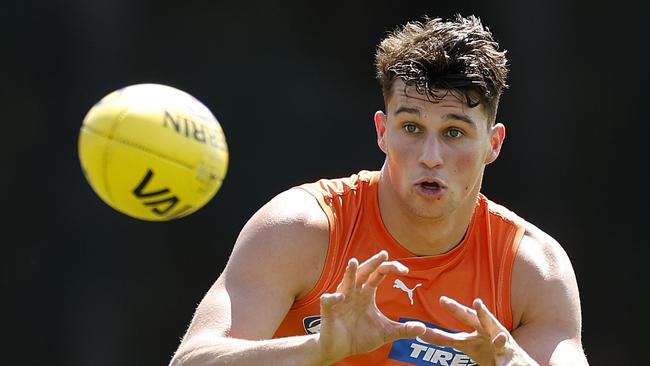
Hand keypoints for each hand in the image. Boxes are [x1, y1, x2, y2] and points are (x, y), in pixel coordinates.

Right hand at [317, 250, 425, 363]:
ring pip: (345, 283)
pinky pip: (329, 301)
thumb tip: (423, 328)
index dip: (390, 268)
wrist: (338, 349)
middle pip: (363, 272)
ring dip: (349, 273)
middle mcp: (354, 293)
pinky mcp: (328, 311)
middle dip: (372, 263)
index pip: (378, 274)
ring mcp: (340, 300)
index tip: (405, 270)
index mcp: (366, 294)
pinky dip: (334, 298)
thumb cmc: (359, 337)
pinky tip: (341, 297)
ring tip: (353, 262)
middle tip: (383, 254)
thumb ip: (403, 330)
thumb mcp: (385, 333)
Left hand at [418, 297, 537, 365]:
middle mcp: (487, 330)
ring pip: (492, 326)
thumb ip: (445, 339)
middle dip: (460, 310)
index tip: (442, 299)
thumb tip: (422, 334)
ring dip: (484, 315)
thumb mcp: (466, 345)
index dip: (453, 310)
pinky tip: (499, 344)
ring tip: (477, 305)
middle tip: (447, 301)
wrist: (516, 363)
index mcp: (475, 329)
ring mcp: (500, 339)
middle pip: (472, 318)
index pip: (462, 318)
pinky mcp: (511, 353)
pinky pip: (505, 352)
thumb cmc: (488, 350)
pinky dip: (502, 350)